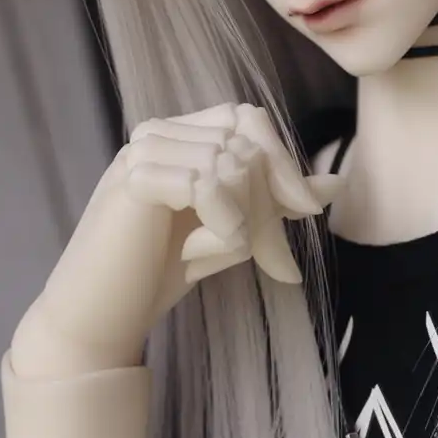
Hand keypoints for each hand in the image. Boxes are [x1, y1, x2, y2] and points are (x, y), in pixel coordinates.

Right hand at [12, 103, 340, 373]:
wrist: (102, 317)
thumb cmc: (162, 271)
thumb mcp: (234, 229)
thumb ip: (276, 201)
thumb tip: (336, 182)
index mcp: (179, 134)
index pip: (251, 120)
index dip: (284, 163)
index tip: (306, 212)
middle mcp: (159, 131)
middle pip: (248, 146)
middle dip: (269, 207)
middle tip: (269, 260)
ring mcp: (143, 150)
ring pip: (233, 166)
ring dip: (242, 223)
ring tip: (211, 254)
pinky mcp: (134, 178)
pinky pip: (207, 186)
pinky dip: (221, 227)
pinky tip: (194, 253)